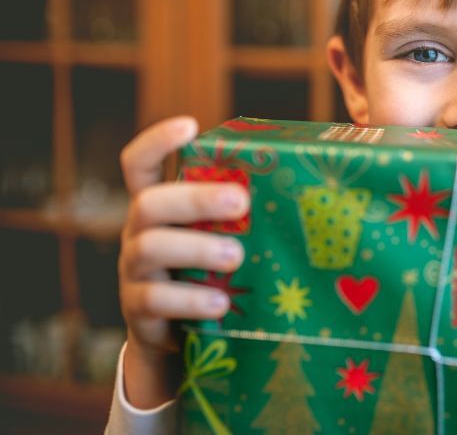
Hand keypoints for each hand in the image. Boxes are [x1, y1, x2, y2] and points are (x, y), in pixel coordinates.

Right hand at [118, 116, 247, 407]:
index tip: (189, 125)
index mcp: (159, 206)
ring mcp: (135, 272)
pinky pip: (155, 301)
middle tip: (242, 202)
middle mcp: (139, 233)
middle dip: (196, 198)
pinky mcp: (139, 311)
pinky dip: (189, 300)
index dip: (157, 141)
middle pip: (149, 203)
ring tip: (236, 256)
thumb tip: (315, 182)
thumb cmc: (213, 271)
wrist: (180, 339)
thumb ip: (243, 213)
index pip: (139, 164)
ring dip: (196, 248)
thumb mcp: (221, 236)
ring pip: (151, 248)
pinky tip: (219, 303)